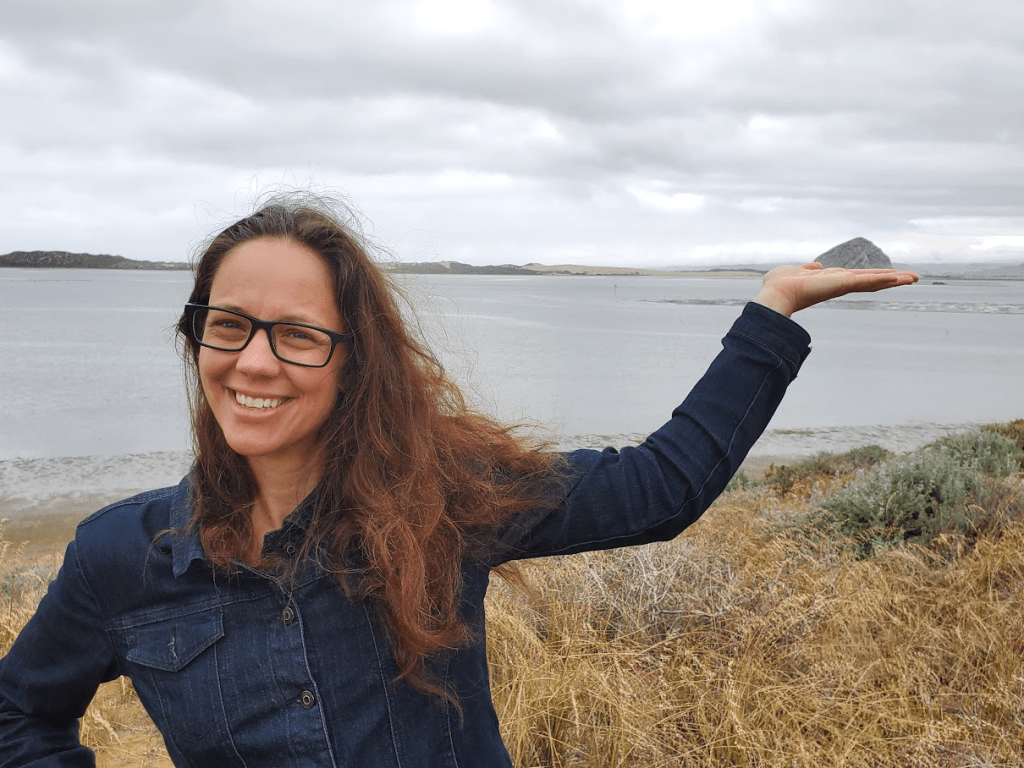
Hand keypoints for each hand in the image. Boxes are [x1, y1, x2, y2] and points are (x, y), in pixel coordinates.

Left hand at [752, 262, 918, 316]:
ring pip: (874, 281)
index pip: (856, 278)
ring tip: (914, 278)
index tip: (887, 276)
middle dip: (890, 279)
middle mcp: (839, 284)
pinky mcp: (844, 284)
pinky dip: (885, 278)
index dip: (871, 277)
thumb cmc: (780, 285)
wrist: (777, 294)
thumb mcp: (796, 272)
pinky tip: (901, 278)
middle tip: (912, 278)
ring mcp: (843, 285)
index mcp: (830, 280)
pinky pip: (869, 280)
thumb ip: (807, 269)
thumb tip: (815, 267)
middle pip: (870, 280)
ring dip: (894, 279)